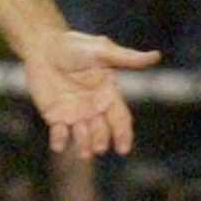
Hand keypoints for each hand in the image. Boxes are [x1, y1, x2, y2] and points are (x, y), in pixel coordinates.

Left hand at [22, 28, 159, 158]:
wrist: (43, 46)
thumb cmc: (74, 46)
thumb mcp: (101, 51)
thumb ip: (126, 58)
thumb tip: (157, 56)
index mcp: (109, 95)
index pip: (120, 118)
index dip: (123, 134)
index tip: (123, 148)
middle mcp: (94, 108)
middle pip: (102, 131)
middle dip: (102, 140)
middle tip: (99, 148)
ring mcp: (75, 114)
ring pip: (83, 136)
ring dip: (84, 145)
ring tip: (84, 154)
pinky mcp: (55, 116)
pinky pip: (59, 132)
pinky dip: (59, 140)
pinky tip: (58, 146)